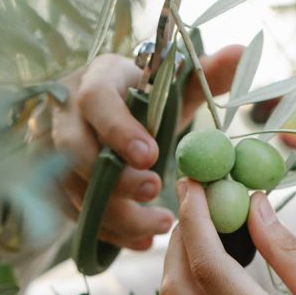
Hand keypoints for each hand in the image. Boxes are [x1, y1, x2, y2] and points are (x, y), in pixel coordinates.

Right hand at [46, 47, 241, 250]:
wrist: (112, 113)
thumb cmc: (146, 98)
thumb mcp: (174, 85)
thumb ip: (207, 74)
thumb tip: (241, 53)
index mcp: (97, 79)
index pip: (95, 101)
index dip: (119, 130)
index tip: (152, 156)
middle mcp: (66, 114)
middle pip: (73, 151)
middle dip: (114, 179)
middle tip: (154, 191)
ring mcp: (54, 152)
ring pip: (72, 189)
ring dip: (116, 214)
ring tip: (160, 225)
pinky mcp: (56, 184)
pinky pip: (74, 214)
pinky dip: (109, 232)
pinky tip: (142, 241)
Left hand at [160, 179, 295, 294]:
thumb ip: (288, 253)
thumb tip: (255, 205)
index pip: (209, 267)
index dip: (195, 219)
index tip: (193, 184)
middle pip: (177, 292)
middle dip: (178, 241)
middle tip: (193, 202)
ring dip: (183, 266)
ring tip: (205, 227)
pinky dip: (198, 293)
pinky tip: (218, 268)